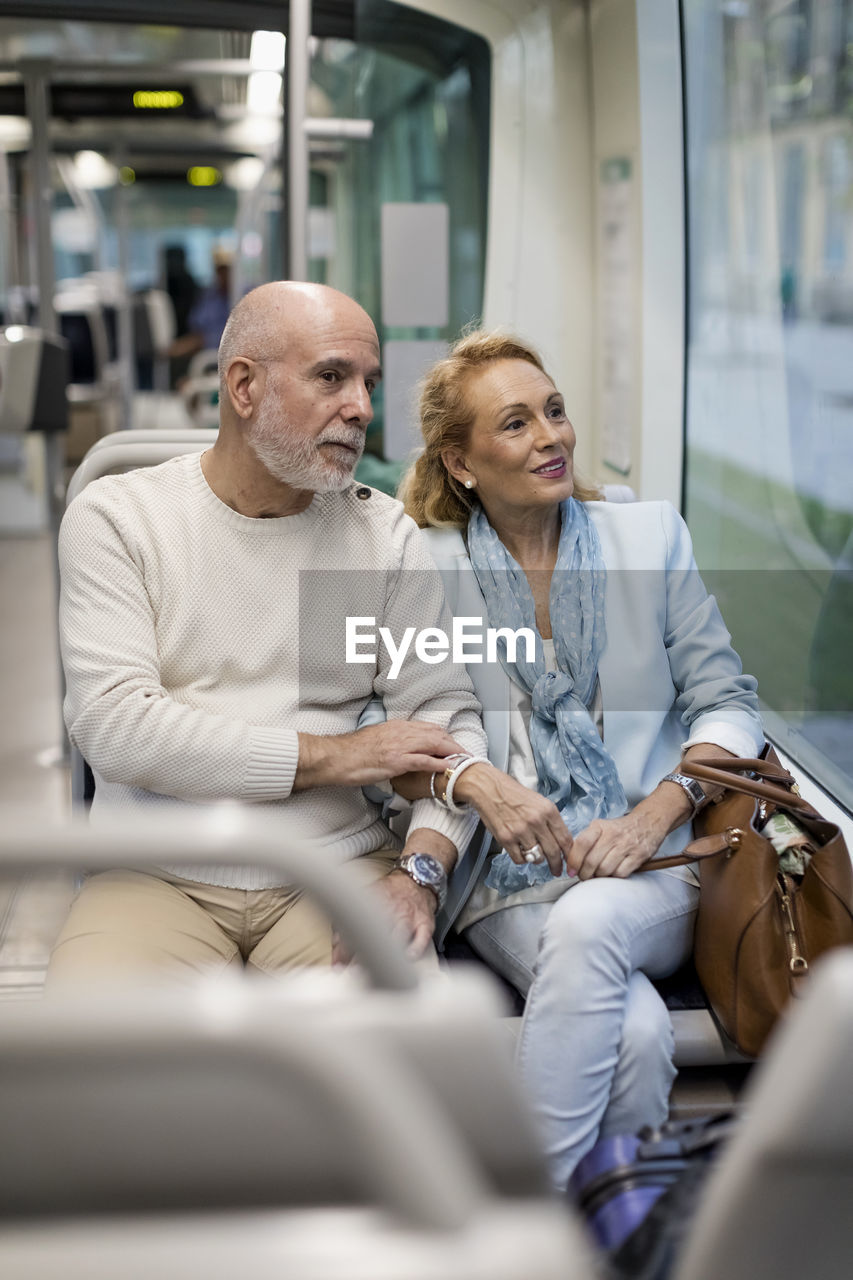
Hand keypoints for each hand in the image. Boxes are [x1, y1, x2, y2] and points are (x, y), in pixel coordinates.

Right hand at [296, 719, 466, 790]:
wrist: (335, 757)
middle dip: (453, 743)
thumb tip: (401, 747)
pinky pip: (422, 760)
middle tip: (465, 754)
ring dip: (451, 752)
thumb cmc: (351, 752)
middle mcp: (400, 732)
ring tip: (463, 761)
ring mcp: (398, 746)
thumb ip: (391, 740)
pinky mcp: (395, 761)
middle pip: (435, 734)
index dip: (444, 736)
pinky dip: (438, 764)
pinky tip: (448, 768)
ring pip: (433, 744)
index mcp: (396, 726)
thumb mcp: (375, 740)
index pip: (427, 728)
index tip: (454, 744)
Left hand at [332, 869, 436, 963]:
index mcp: (370, 904)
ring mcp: (408, 916)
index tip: (340, 966)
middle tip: (355, 973)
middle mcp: (389, 909)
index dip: (345, 950)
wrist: (415, 879)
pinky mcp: (425, 922)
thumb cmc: (387, 894)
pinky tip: (407, 958)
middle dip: (364, 956)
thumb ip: (347, 923)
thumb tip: (336, 948)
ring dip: (387, 955)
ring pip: (398, 937)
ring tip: (377, 972)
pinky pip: (422, 938)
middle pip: (375, 934)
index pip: (355, 927)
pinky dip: (415, 949)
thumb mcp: (362, 903)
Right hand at [455, 763, 572, 877]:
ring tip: (533, 853)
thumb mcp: (539, 802)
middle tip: (556, 870)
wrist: (489, 788)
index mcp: (548, 810)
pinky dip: (522, 859)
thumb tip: (561, 842)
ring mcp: (521, 831)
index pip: (565, 838)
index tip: (569, 861)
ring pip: (537, 858)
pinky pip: (520, 859)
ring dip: (537, 859)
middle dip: (556, 864)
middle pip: (553, 852)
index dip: (569, 854)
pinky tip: (520, 851)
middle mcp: (536, 821)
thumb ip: (551, 821)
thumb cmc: (513, 794)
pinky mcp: (506, 839)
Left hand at [569, 808, 667, 879]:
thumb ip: (586, 841)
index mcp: (599, 827)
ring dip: (598, 877)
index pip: (581, 844)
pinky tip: (612, 873)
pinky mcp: (638, 856)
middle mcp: (612, 835)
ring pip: (605, 869)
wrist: (648, 822)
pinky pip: (620, 873)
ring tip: (597, 875)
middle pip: (592, 861)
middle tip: (584, 876)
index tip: (571, 870)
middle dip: (584, 874)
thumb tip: (570, 861)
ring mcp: (626, 845)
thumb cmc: (620, 829)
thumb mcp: (600, 828)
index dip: (573, 860)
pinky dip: (613, 877)